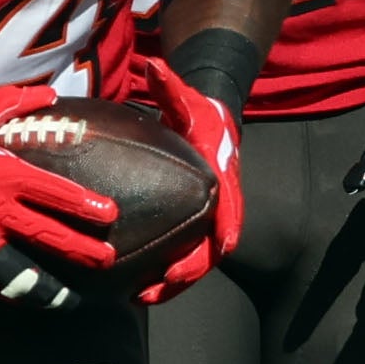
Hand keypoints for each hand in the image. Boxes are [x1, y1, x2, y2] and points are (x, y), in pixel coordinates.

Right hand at [0, 85, 118, 311]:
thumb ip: (15, 103)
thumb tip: (51, 94)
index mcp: (6, 175)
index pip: (57, 194)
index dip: (87, 206)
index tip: (111, 215)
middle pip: (49, 236)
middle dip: (82, 251)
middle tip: (108, 261)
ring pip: (22, 272)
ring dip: (49, 289)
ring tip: (70, 300)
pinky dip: (13, 294)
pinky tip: (28, 302)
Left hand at [120, 49, 244, 297]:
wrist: (208, 126)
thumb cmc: (198, 114)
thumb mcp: (188, 98)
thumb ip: (172, 85)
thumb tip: (155, 65)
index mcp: (222, 180)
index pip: (232, 208)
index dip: (229, 228)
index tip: (223, 247)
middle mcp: (218, 207)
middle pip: (211, 250)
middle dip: (188, 272)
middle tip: (158, 287)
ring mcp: (205, 222)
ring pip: (194, 262)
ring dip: (171, 284)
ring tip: (140, 298)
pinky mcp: (189, 228)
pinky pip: (178, 257)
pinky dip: (161, 276)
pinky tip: (132, 289)